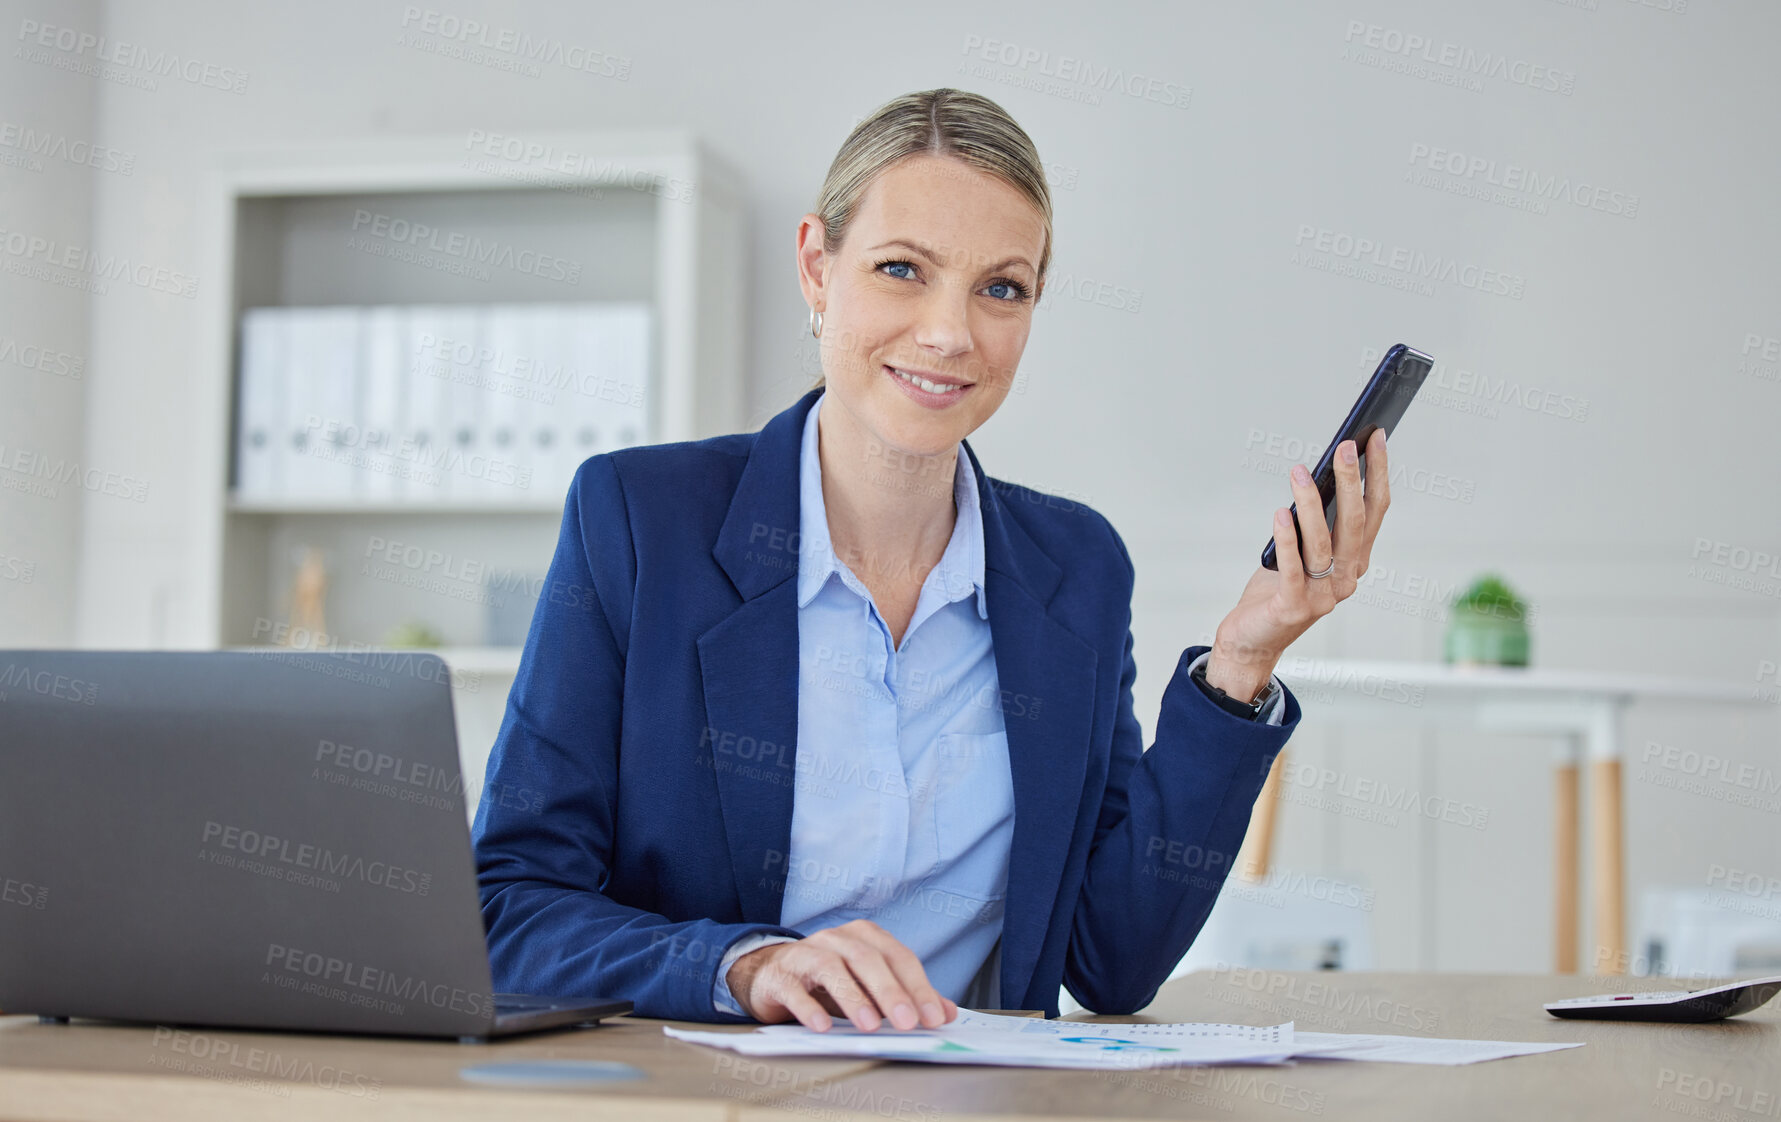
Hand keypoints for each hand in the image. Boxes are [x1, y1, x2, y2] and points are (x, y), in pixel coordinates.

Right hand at [725, 919, 958, 1031]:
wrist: (771, 975)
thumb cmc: (827, 980)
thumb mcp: (869, 985)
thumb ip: (907, 996)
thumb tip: (946, 1013)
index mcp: (864, 937)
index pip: (898, 957)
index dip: (918, 987)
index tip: (934, 1018)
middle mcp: (835, 939)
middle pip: (867, 959)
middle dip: (890, 992)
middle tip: (907, 1022)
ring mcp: (804, 954)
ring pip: (830, 968)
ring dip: (853, 997)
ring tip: (870, 1025)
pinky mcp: (779, 976)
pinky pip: (794, 989)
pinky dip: (808, 1008)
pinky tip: (823, 1026)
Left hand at [1207, 429, 1391, 697]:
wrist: (1253, 641)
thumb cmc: (1276, 591)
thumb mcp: (1300, 553)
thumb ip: (1312, 525)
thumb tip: (1316, 477)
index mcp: (1355, 562)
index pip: (1374, 512)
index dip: (1377, 475)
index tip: (1376, 439)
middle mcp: (1346, 579)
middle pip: (1353, 523)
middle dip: (1351, 481)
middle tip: (1346, 445)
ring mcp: (1323, 595)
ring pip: (1322, 542)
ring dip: (1311, 503)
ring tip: (1300, 471)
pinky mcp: (1293, 606)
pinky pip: (1292, 567)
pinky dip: (1287, 538)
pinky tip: (1280, 512)